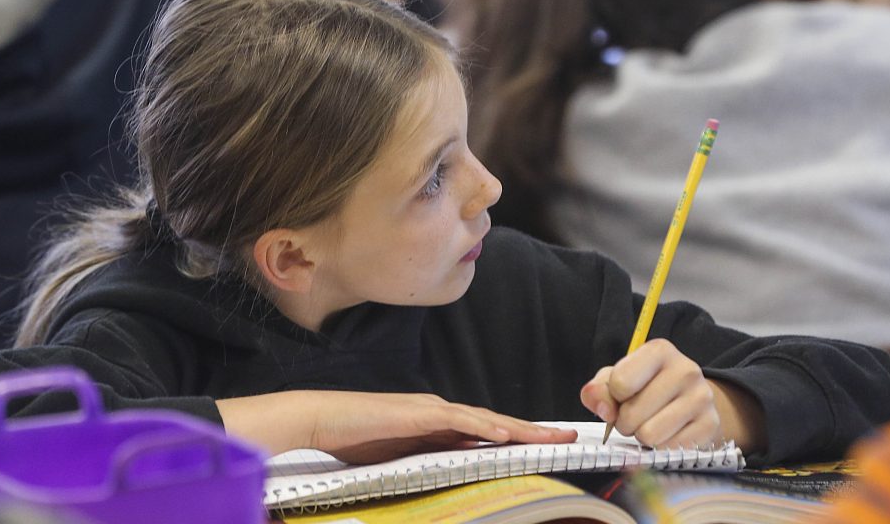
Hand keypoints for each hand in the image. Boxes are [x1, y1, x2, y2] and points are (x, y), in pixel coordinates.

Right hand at [217, 391, 576, 463]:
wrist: (321, 419)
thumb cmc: (353, 440)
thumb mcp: (398, 459)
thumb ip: (425, 463)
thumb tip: (450, 479)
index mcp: (437, 425)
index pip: (486, 431)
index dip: (518, 438)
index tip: (546, 447)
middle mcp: (440, 413)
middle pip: (496, 423)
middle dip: (533, 430)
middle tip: (568, 438)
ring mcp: (430, 410)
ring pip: (486, 419)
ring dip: (521, 429)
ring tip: (551, 437)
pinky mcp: (418, 412)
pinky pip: (459, 420)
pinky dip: (485, 426)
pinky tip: (506, 434)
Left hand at [580, 339, 720, 448]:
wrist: (690, 400)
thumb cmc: (647, 387)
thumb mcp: (617, 379)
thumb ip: (599, 390)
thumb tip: (602, 408)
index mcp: (660, 351)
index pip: (620, 383)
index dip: (613, 397)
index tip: (622, 396)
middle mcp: (686, 370)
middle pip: (632, 414)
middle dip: (625, 421)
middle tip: (636, 415)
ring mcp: (702, 398)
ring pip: (649, 435)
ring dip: (642, 436)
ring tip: (651, 423)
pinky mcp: (710, 425)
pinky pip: (668, 450)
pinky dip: (661, 448)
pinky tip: (668, 433)